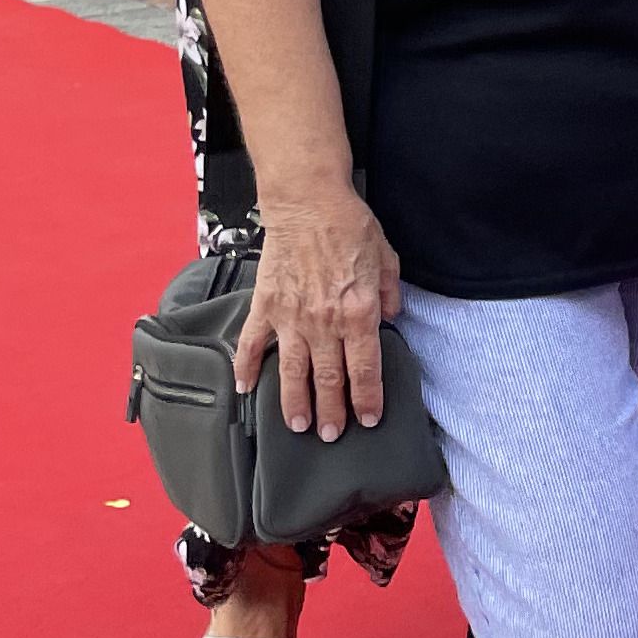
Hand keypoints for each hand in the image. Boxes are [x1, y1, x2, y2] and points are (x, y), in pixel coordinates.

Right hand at [232, 178, 403, 439]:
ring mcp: (290, 317)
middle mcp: (324, 322)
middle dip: (332, 412)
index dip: (368, 398)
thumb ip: (389, 292)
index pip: (366, 367)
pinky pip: (252, 344)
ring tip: (299, 426)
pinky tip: (244, 389)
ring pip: (292, 371)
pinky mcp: (265, 306)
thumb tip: (392, 316)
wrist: (307, 201)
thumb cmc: (350, 225)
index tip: (368, 419)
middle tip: (331, 436)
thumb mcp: (386, 257)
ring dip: (295, 402)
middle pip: (329, 378)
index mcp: (358, 312)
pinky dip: (246, 368)